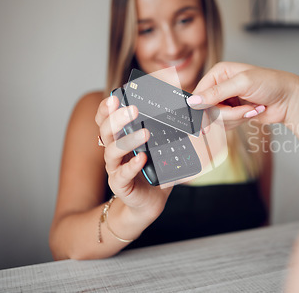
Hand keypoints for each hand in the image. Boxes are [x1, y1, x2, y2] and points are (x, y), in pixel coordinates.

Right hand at [95, 96, 171, 214]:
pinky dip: (132, 165)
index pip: (105, 120)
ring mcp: (115, 168)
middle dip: (117, 118)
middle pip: (106, 131)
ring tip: (145, 133)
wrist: (150, 201)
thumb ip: (171, 132)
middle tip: (132, 109)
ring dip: (128, 140)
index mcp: (120, 138)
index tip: (115, 97)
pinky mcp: (120, 184)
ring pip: (113, 151)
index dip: (106, 109)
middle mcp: (114, 151)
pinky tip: (141, 158)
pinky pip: (122, 174)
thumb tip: (192, 115)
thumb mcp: (162, 148)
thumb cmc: (154, 170)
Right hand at [189, 62, 298, 128]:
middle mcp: (220, 87)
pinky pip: (226, 125)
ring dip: (236, 118)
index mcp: (219, 73)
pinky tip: (253, 112)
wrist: (289, 99)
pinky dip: (240, 121)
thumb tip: (193, 101)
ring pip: (217, 119)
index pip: (199, 93)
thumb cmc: (271, 84)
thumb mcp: (242, 83)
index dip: (202, 106)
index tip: (208, 117)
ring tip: (252, 108)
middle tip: (243, 109)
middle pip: (207, 109)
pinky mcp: (234, 114)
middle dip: (227, 113)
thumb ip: (216, 93)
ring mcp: (227, 101)